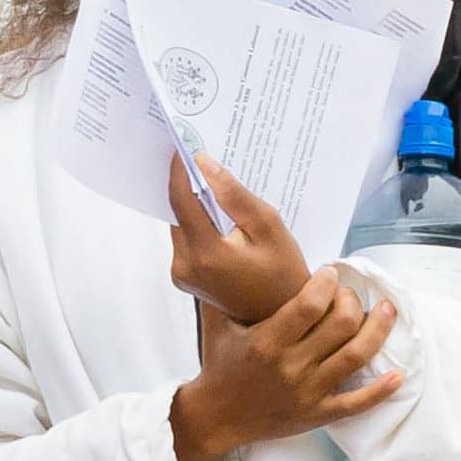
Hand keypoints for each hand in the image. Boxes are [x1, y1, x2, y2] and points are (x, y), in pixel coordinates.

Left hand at [164, 152, 311, 326]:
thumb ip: (235, 195)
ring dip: (193, 204)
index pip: (181, 200)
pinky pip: (186, 239)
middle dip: (187, 184)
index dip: (178, 169)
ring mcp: (182, 274)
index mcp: (206, 254)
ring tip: (210, 182)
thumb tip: (205, 164)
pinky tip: (215, 211)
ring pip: (181, 225)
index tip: (180, 145)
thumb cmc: (283, 274)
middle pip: (178, 212)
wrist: (282, 315)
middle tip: (198, 156)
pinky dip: (197, 223)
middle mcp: (186, 265)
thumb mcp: (268, 227)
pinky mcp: (184, 277)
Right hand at [168, 269, 403, 460]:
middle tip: (348, 294)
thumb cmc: (219, 366)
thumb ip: (221, 291)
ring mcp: (307, 392)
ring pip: (356, 356)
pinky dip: (381, 390)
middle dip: (352, 301)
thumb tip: (228, 254)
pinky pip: (356, 403)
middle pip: (341, 324)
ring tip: (387, 311)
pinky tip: (398, 374)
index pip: (309, 304)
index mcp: (267, 342)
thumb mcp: (214, 325)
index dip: (327, 282)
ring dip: (378, 330)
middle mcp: (290, 366)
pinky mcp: (317, 413)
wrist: (215, 419)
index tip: (328, 273)